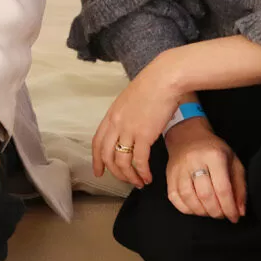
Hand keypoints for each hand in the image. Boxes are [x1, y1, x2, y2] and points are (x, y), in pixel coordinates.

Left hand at [91, 60, 180, 187]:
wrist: (164, 79)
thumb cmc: (152, 86)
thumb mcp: (130, 100)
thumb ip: (126, 115)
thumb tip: (131, 127)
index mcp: (111, 115)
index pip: (97, 142)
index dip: (96, 160)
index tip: (99, 171)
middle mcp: (116, 124)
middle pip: (107, 156)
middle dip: (114, 173)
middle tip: (123, 181)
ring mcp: (128, 130)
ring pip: (122, 162)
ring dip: (130, 176)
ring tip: (139, 182)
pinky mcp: (144, 135)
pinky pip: (139, 161)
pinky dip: (142, 172)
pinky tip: (147, 176)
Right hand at [164, 119, 245, 221]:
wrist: (188, 136)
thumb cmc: (213, 150)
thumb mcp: (232, 161)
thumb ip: (239, 186)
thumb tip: (239, 211)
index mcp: (214, 155)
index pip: (222, 188)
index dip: (229, 207)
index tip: (234, 217)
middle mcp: (194, 160)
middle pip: (206, 196)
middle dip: (217, 212)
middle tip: (223, 215)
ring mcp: (179, 168)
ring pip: (189, 199)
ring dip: (202, 212)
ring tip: (211, 211)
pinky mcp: (169, 175)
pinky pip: (175, 199)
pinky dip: (187, 209)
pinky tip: (197, 208)